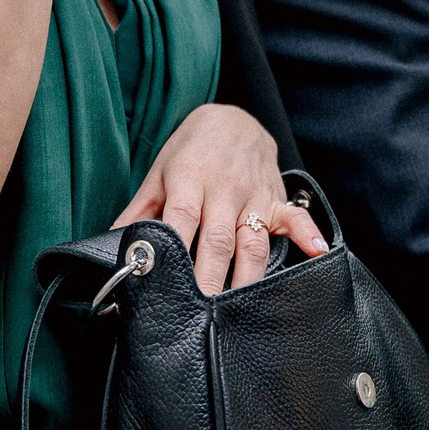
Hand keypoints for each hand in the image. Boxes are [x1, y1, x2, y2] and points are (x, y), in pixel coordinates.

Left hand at [113, 105, 326, 291]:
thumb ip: (136, 213)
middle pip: (218, 239)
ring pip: (253, 241)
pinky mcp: (276, 199)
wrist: (232, 117)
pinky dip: (309, 235)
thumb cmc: (190, 150)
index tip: (168, 285)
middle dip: (210, 278)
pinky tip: (318, 254)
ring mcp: (254, 195)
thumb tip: (110, 249)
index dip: (174, 251)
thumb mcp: (157, 174)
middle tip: (200, 312)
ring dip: (247, 276)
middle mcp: (224, 188)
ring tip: (237, 309)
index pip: (181, 219)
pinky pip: (296, 218)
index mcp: (189, 180)